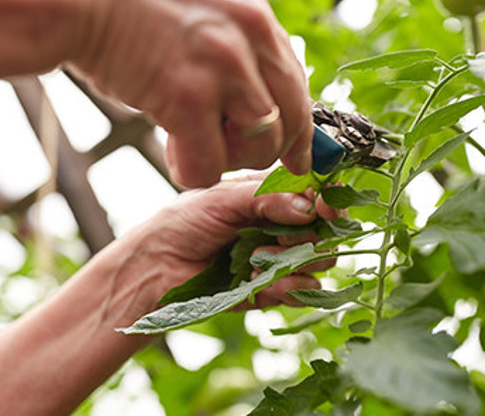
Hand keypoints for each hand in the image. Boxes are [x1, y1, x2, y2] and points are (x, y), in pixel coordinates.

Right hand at [65, 0, 312, 187]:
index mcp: (252, 12)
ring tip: (185, 143)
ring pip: (258, 146)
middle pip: (289, 118)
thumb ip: (227, 35)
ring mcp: (222, 68)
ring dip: (225, 159)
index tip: (296, 156)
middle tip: (223, 150)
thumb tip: (243, 78)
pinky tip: (172, 154)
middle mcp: (248, 38)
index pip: (295, 81)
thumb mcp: (193, 0)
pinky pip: (210, 163)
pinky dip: (193, 172)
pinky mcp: (187, 99)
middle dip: (262, 149)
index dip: (298, 127)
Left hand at [138, 175, 338, 307]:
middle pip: (328, 229)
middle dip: (313, 234)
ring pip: (322, 261)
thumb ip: (266, 197)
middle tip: (281, 238)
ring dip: (295, 261)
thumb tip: (308, 207)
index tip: (328, 208)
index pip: (317, 192)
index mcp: (271, 194)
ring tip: (257, 258)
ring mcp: (281, 258)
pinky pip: (304, 291)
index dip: (329, 199)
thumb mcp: (221, 199)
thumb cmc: (181, 224)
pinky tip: (256, 281)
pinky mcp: (275, 289)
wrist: (155, 269)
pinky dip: (288, 287)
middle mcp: (282, 224)